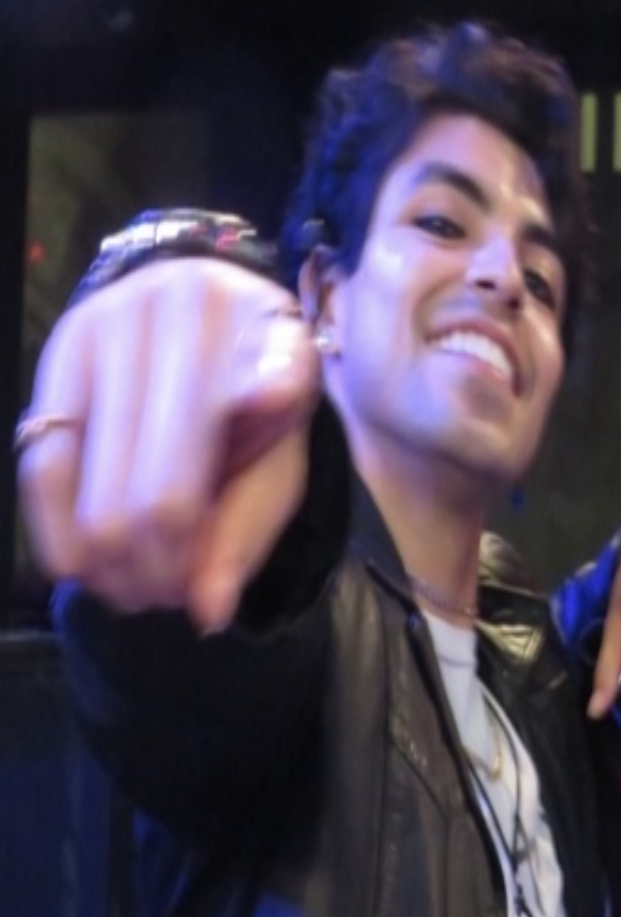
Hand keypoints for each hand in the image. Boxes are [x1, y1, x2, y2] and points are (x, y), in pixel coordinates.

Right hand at [18, 258, 320, 630]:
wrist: (201, 320)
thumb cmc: (250, 403)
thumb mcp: (277, 457)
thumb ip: (249, 525)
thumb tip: (208, 609)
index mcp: (274, 326)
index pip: (271, 380)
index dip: (267, 394)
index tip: (267, 412)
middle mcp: (193, 307)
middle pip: (168, 468)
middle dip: (163, 558)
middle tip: (168, 595)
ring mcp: (119, 318)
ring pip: (99, 470)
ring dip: (111, 554)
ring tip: (133, 589)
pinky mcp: (62, 346)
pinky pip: (46, 456)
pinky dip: (58, 525)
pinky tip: (80, 566)